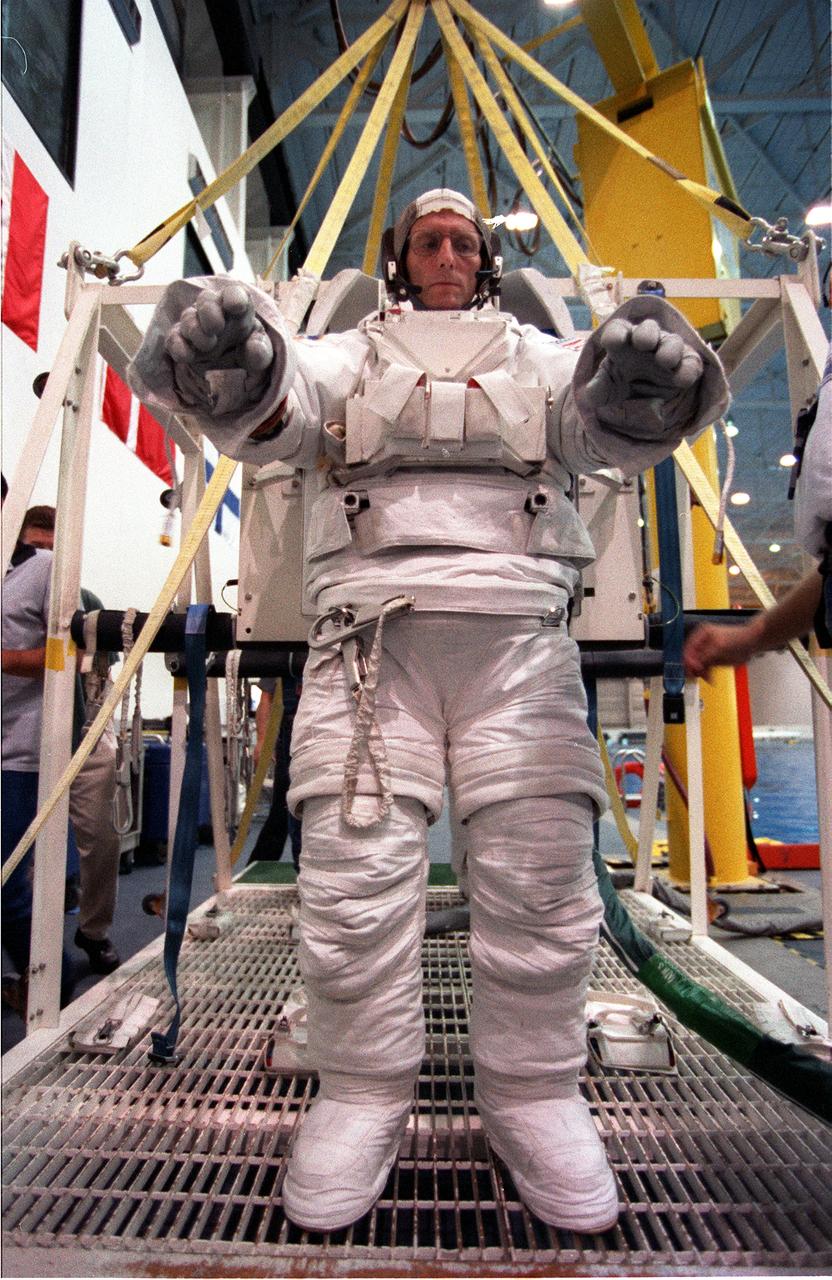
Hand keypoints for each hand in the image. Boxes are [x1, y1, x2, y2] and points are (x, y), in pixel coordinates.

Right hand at [164, 284, 273, 413]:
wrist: (230, 372)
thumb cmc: (247, 353)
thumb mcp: (260, 355)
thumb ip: (262, 351)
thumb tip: (255, 348)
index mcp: (237, 309)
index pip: (234, 293)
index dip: (234, 296)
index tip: (236, 305)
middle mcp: (214, 312)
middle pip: (206, 299)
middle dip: (209, 310)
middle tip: (216, 327)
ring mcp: (195, 325)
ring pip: (189, 317)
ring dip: (195, 329)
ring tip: (208, 345)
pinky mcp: (181, 341)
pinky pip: (174, 338)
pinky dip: (178, 346)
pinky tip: (186, 356)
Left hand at [584, 316, 703, 416]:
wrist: (642, 398)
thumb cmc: (620, 384)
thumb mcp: (605, 389)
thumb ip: (597, 389)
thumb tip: (591, 393)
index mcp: (622, 341)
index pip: (618, 329)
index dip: (616, 333)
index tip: (614, 341)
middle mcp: (646, 341)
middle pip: (647, 329)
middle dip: (646, 334)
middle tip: (643, 343)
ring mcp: (667, 350)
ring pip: (672, 342)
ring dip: (669, 349)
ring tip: (665, 361)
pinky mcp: (685, 363)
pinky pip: (691, 362)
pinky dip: (688, 369)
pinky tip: (683, 380)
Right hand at [683, 621, 758, 679]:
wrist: (752, 642)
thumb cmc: (739, 639)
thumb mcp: (719, 648)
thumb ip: (705, 657)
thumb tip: (693, 665)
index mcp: (701, 634)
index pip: (688, 649)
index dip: (689, 661)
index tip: (692, 670)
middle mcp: (702, 641)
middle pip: (691, 658)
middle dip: (694, 668)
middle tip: (697, 676)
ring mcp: (707, 651)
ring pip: (697, 665)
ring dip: (700, 672)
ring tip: (707, 677)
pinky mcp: (712, 659)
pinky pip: (705, 668)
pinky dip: (707, 674)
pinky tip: (710, 677)